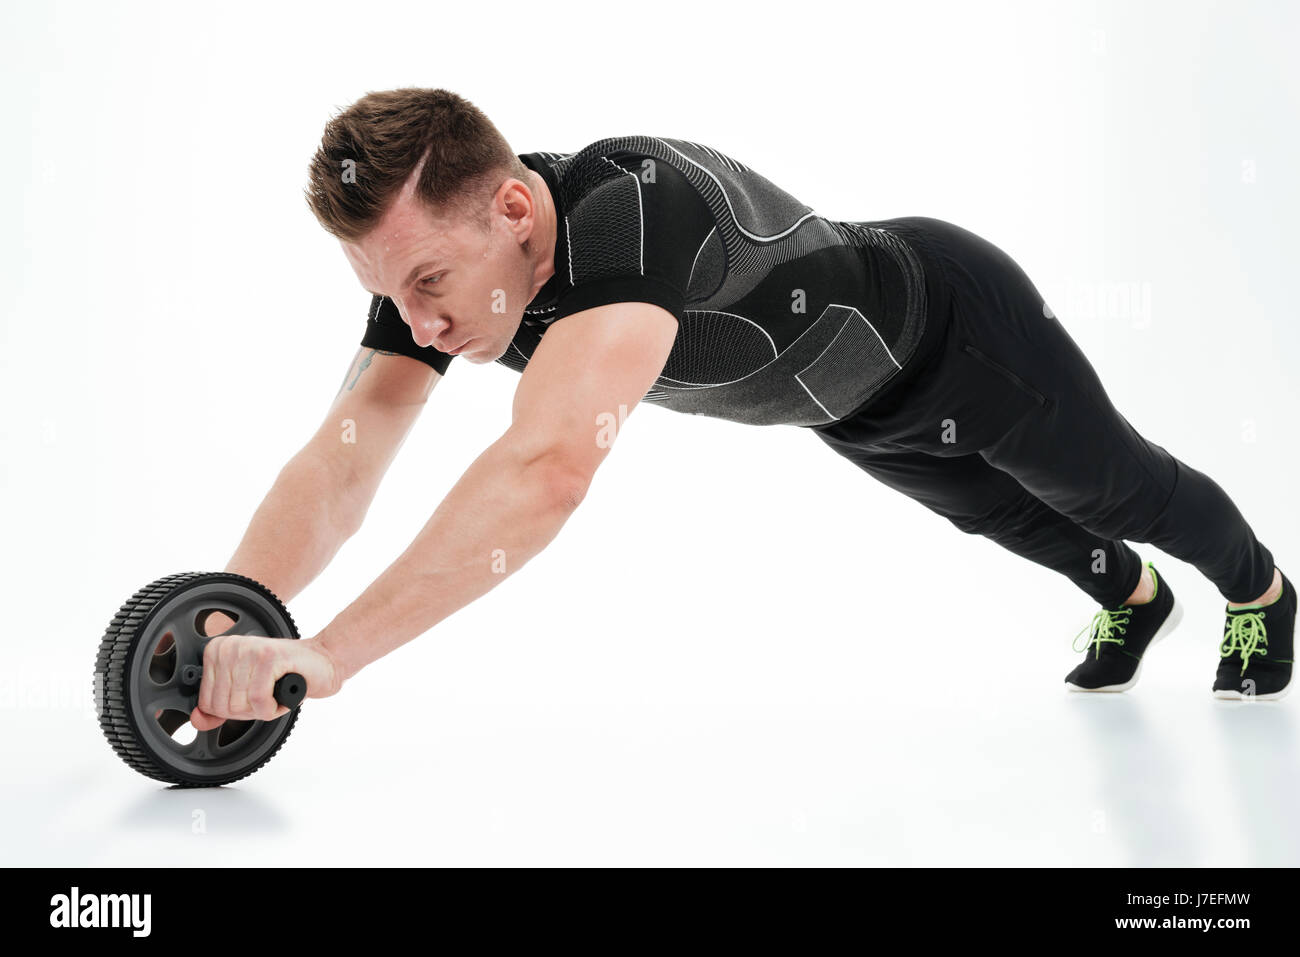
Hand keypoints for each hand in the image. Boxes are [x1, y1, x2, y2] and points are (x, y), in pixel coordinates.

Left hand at [190, 632, 343, 730]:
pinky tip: (282, 694)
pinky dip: (273, 708)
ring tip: (276, 692)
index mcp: (218, 650)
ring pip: (240, 705)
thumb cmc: (285, 676)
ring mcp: (249, 649)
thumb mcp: (245, 693)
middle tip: (267, 695)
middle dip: (249, 712)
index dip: (233, 710)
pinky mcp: (269, 657)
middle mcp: (230, 646)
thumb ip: (218, 708)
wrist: (323, 662)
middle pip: (223, 706)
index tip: (252, 695)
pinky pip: (258, 700)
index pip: (207, 702)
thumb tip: (197, 721)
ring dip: (263, 710)